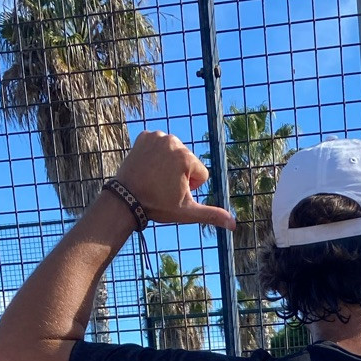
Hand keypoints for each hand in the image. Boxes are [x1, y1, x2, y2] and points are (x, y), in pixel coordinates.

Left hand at [112, 131, 235, 229]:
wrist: (126, 199)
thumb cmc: (157, 206)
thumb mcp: (187, 213)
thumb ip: (212, 215)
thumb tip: (234, 225)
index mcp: (186, 158)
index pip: (201, 174)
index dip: (190, 188)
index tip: (173, 192)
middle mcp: (173, 142)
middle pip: (188, 162)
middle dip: (180, 175)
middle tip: (163, 186)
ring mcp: (157, 136)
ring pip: (174, 154)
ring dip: (169, 165)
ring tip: (155, 178)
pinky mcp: (144, 135)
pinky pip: (159, 146)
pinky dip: (155, 156)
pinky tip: (148, 167)